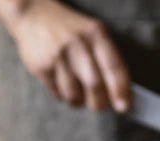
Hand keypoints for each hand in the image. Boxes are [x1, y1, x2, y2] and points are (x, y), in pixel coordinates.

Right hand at [8, 0, 129, 110]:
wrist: (35, 15)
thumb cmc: (74, 34)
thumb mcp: (95, 37)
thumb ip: (109, 63)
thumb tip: (122, 97)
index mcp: (96, 34)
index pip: (113, 66)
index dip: (121, 90)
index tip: (124, 107)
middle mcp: (77, 43)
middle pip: (94, 84)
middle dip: (100, 102)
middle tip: (100, 105)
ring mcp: (57, 55)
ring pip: (74, 95)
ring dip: (80, 101)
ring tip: (79, 91)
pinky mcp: (41, 66)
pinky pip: (59, 94)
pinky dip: (65, 96)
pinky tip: (64, 83)